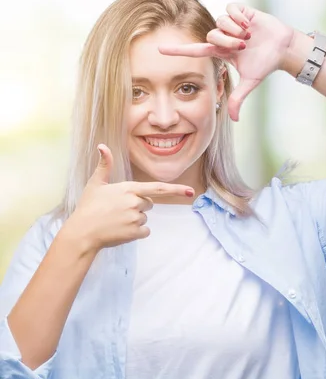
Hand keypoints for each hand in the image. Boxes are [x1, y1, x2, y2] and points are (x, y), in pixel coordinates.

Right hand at [67, 144, 194, 252]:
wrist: (82, 232)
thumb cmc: (88, 207)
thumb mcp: (96, 184)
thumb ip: (104, 165)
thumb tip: (102, 146)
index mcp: (129, 188)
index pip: (158, 188)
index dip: (176, 189)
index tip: (190, 191)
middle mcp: (135, 202)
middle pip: (149, 203)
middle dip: (138, 206)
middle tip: (118, 210)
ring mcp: (136, 218)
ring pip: (145, 218)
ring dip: (134, 220)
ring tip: (116, 220)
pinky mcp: (135, 232)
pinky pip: (144, 231)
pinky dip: (136, 232)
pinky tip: (120, 230)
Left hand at [159, 3, 294, 120]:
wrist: (283, 48)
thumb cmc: (266, 64)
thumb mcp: (250, 82)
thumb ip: (239, 99)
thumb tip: (234, 120)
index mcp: (221, 52)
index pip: (195, 50)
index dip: (178, 51)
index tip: (159, 50)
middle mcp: (223, 37)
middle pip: (211, 35)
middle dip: (227, 41)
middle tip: (243, 46)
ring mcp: (231, 24)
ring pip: (221, 22)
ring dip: (235, 30)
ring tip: (249, 35)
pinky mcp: (240, 12)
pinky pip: (231, 10)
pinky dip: (240, 18)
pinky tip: (250, 25)